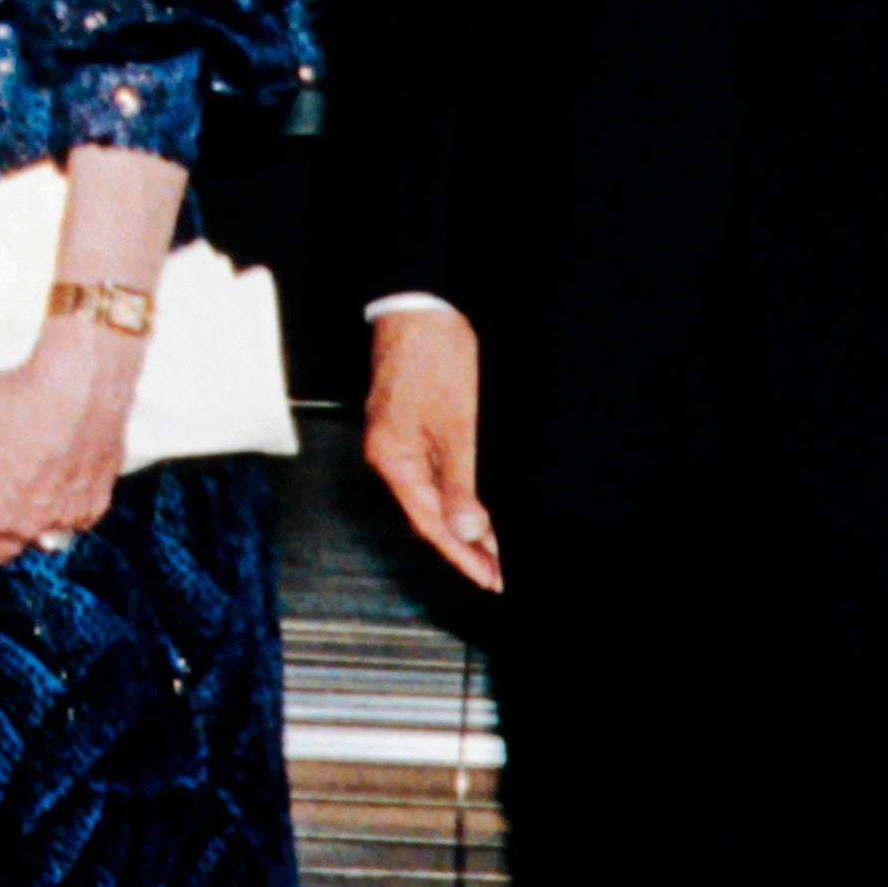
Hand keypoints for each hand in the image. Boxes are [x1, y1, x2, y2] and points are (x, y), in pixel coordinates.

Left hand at [0, 319, 133, 584]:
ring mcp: (64, 517)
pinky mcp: (96, 502)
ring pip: (39, 535)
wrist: (81, 383)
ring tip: (20, 483)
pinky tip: (57, 475)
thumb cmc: (10, 404)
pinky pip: (75, 518)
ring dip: (27, 519)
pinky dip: (65, 504)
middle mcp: (23, 525)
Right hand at [359, 303, 504, 595]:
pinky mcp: (412, 426)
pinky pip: (434, 473)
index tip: (490, 578)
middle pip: (427, 514)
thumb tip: (465, 534)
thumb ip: (459, 484)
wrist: (425, 308)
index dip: (460, 555)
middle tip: (498, 573)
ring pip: (432, 495)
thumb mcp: (457, 428)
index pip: (428, 523)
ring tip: (496, 550)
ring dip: (462, 524)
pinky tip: (478, 507)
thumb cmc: (435, 358)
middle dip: (463, 546)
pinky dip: (458, 495)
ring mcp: (399, 440)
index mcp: (392, 458)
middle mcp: (389, 454)